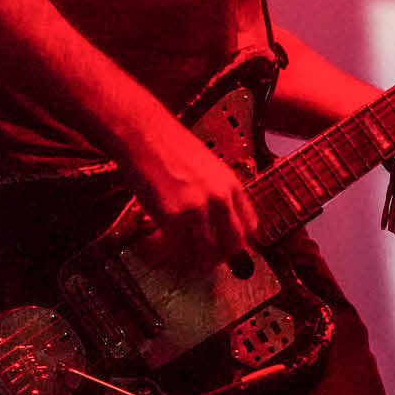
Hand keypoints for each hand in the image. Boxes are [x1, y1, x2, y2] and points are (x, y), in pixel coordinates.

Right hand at [119, 115, 256, 266]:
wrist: (145, 134)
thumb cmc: (172, 148)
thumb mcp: (210, 169)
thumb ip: (218, 195)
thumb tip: (219, 223)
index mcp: (232, 186)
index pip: (249, 228)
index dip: (237, 243)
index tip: (224, 248)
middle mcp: (220, 198)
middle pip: (232, 246)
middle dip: (218, 258)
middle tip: (202, 260)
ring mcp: (198, 208)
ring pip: (207, 253)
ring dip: (194, 260)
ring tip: (179, 256)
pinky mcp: (173, 215)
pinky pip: (179, 248)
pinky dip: (170, 252)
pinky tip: (160, 244)